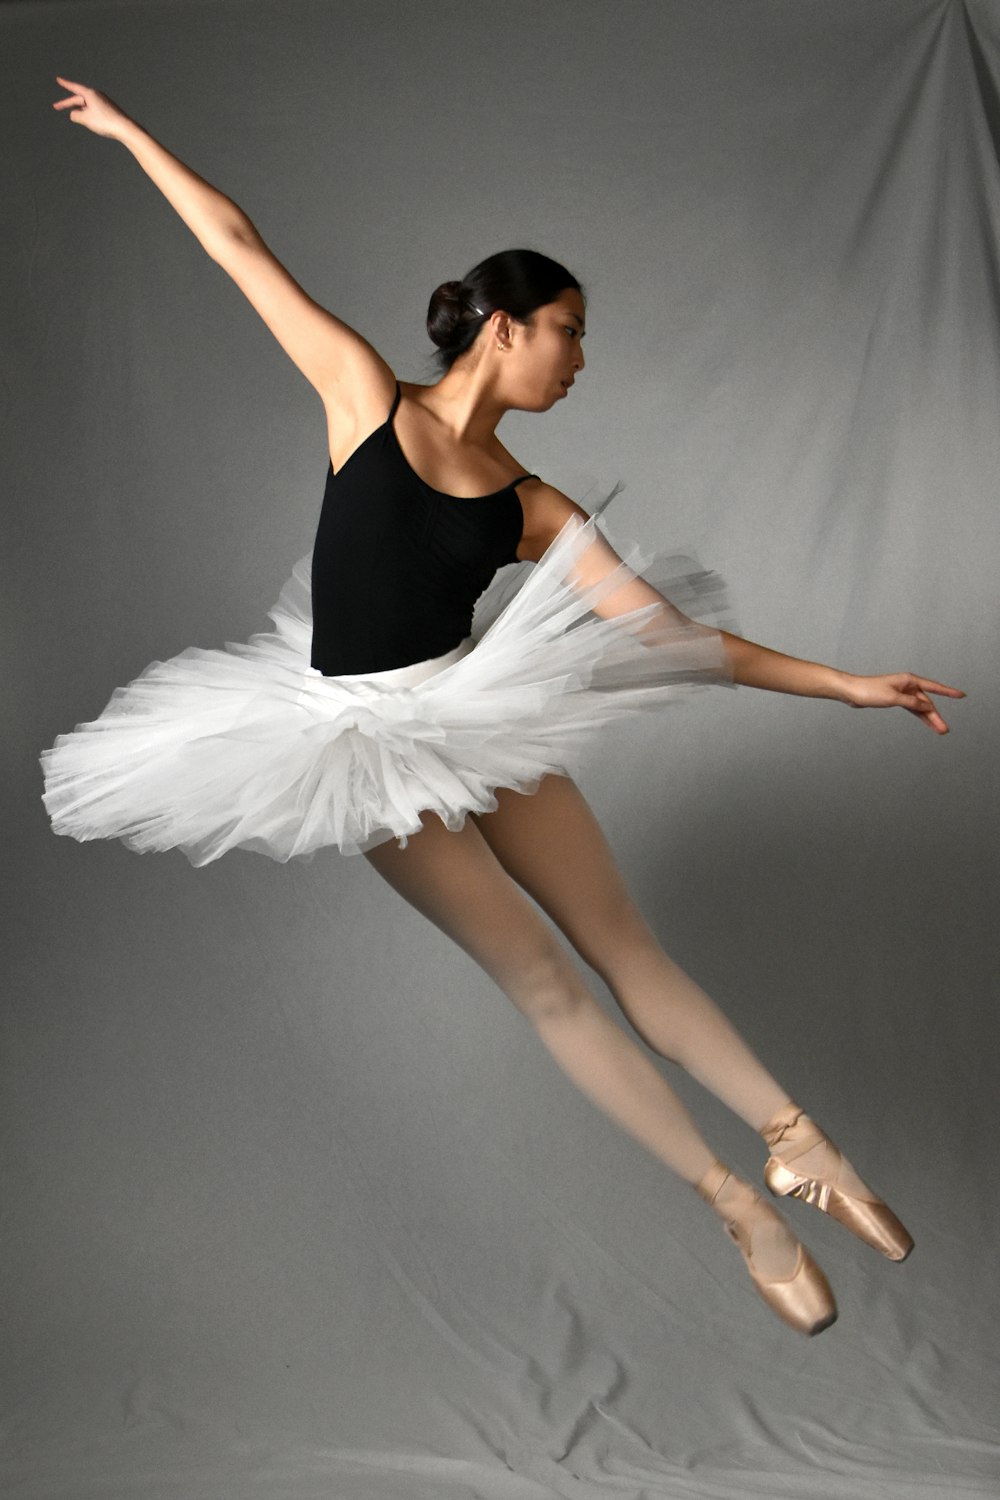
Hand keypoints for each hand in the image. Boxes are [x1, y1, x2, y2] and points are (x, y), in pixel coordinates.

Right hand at [53, 77, 133, 140]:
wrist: (125, 128)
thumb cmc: (104, 122)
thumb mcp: (85, 119)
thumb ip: (75, 115)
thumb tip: (74, 115)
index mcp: (90, 94)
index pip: (74, 87)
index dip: (65, 84)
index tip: (58, 79)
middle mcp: (97, 95)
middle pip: (78, 99)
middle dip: (67, 103)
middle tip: (55, 106)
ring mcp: (103, 102)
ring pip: (86, 106)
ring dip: (79, 112)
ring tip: (78, 120)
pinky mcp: (108, 109)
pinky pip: (93, 111)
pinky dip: (88, 115)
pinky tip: (91, 123)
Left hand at [840, 671, 964, 733]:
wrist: (851, 692)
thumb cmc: (869, 691)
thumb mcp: (893, 698)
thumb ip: (911, 703)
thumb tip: (927, 707)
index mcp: (909, 680)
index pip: (934, 687)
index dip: (948, 692)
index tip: (962, 695)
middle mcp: (908, 685)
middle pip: (927, 702)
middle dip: (936, 716)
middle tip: (945, 730)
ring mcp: (902, 693)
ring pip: (920, 707)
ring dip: (929, 719)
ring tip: (939, 730)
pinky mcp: (895, 700)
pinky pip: (912, 709)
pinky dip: (919, 716)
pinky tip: (926, 723)